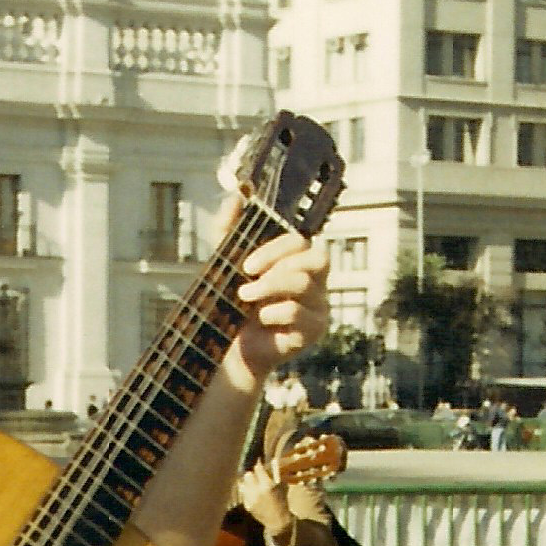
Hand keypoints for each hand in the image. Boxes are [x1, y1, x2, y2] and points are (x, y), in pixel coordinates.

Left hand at [228, 224, 330, 385]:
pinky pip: (300, 313)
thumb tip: (236, 196)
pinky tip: (260, 320)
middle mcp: (315, 281)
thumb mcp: (226, 263)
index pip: (302, 241)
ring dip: (269, 287)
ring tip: (245, 297)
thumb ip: (230, 229)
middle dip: (277, 265)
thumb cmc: (234, 305)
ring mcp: (319, 306)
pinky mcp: (314, 331)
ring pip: (306, 283)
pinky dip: (273, 313)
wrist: (232, 348)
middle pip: (317, 258)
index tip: (247, 265)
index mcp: (298, 262)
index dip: (276, 248)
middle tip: (247, 278)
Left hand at [233, 464, 287, 525]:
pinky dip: (247, 491)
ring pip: (243, 483)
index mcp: (267, 486)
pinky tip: (252, 493)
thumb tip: (272, 461)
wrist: (277, 521)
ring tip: (253, 484)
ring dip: (248, 482)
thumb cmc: (282, 502)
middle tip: (256, 475)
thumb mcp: (282, 487)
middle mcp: (257, 491)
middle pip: (248, 475)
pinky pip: (243, 493)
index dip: (258, 465)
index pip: (257, 469)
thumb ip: (276, 474)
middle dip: (252, 474)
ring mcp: (250, 499)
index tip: (259, 462)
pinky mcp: (246, 505)